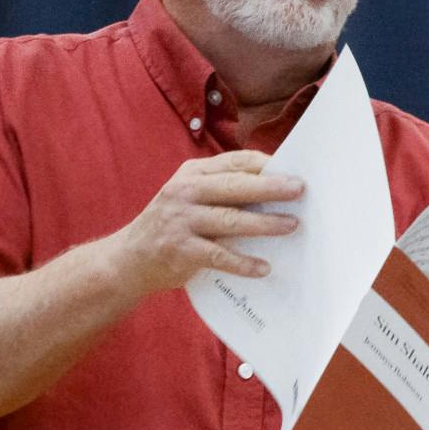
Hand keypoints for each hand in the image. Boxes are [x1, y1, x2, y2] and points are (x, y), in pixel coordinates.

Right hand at [109, 151, 302, 293]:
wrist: (129, 259)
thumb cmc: (173, 226)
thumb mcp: (190, 197)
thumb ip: (223, 190)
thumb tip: (275, 188)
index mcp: (193, 174)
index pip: (234, 161)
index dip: (265, 164)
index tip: (294, 168)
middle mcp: (185, 192)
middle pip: (235, 186)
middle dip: (270, 187)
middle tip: (299, 189)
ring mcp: (181, 220)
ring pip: (230, 219)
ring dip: (264, 223)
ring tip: (291, 225)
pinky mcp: (180, 250)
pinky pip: (218, 255)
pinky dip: (242, 262)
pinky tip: (263, 267)